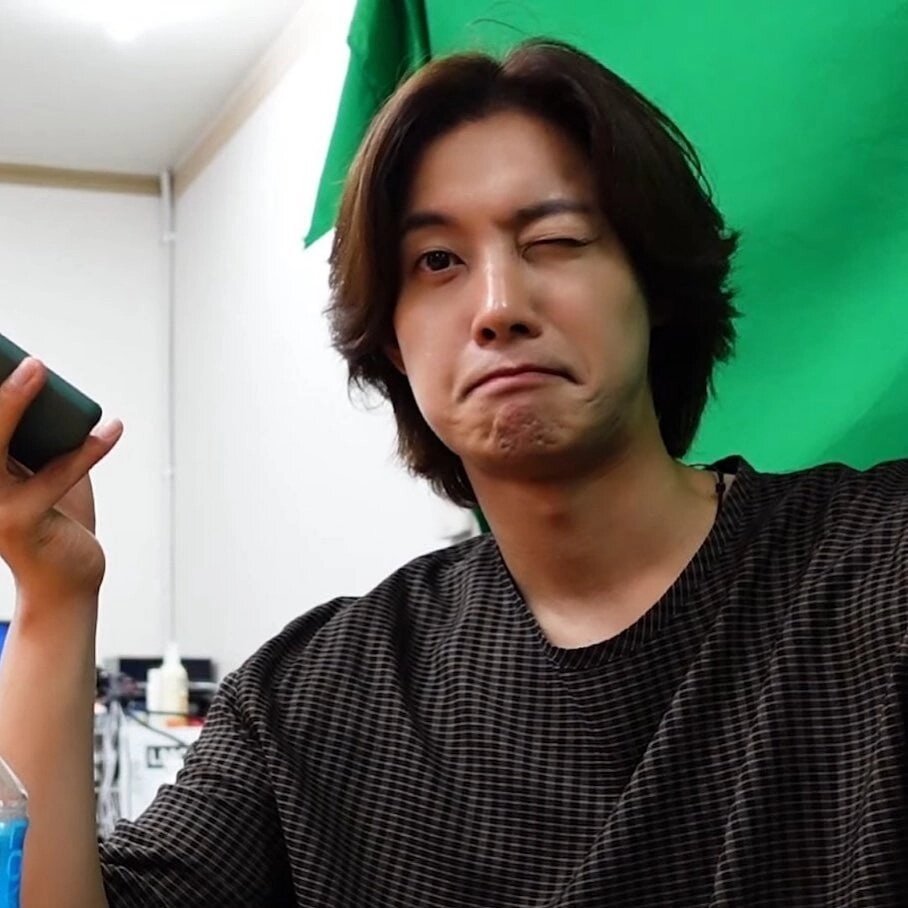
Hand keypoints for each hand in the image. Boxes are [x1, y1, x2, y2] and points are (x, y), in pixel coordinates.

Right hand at [0, 357, 122, 600]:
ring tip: (38, 371)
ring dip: (15, 404)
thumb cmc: (53, 519)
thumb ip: (38, 434)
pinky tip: (111, 428)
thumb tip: (40, 383)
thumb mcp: (40, 470)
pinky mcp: (21, 522)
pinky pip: (57, 476)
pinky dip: (86, 450)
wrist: (66, 580)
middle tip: (7, 352)